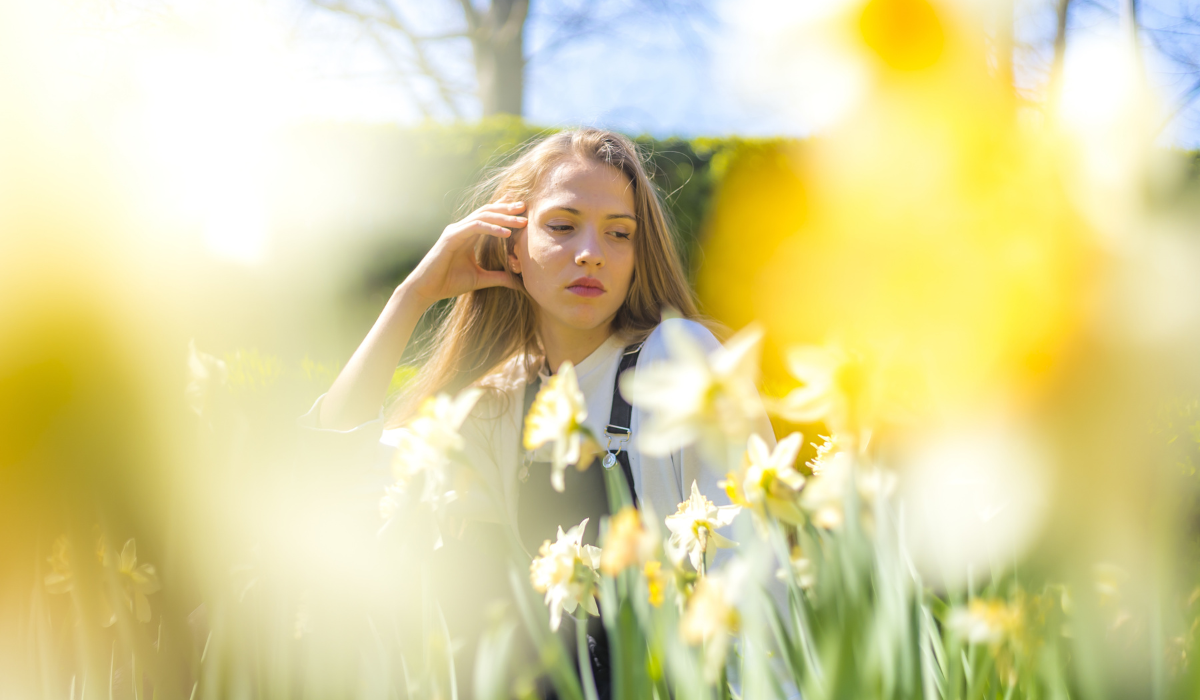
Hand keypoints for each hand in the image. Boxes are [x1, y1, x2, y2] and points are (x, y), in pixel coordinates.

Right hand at [401, 201, 526, 307]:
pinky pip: (475, 227)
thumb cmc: (449, 283)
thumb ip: (498, 277)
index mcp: (467, 234)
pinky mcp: (451, 237)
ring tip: (521, 221)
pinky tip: (506, 233)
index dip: (504, 210)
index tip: (522, 209)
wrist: (426, 290)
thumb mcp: (480, 279)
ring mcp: (455, 231)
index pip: (488, 217)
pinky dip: (491, 229)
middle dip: (507, 209)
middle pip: (487, 212)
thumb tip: (518, 283)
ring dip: (503, 218)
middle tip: (525, 208)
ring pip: (483, 216)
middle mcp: (461, 229)